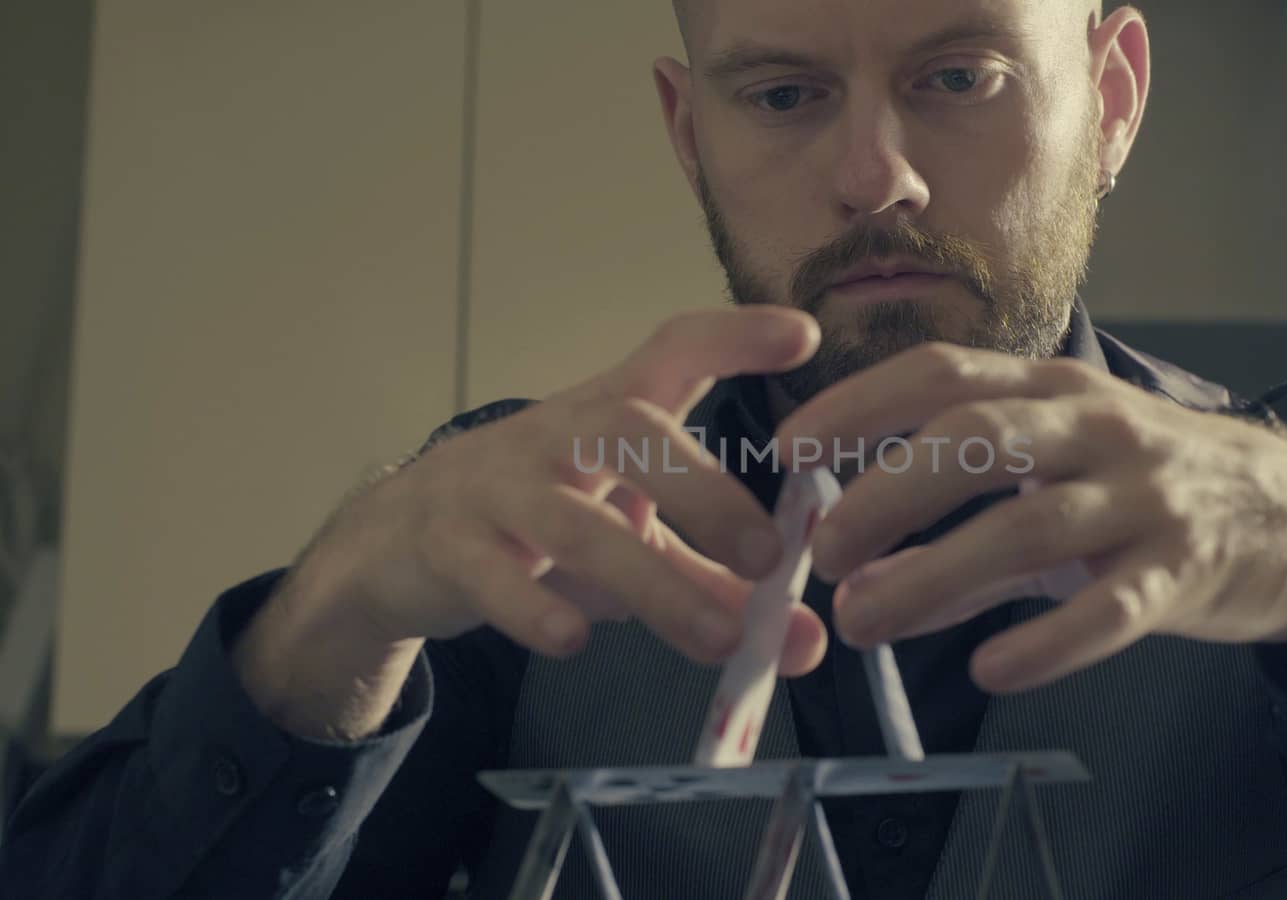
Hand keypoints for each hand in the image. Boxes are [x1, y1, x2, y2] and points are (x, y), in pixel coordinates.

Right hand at [291, 307, 828, 675]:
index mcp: (613, 413)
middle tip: (768, 559)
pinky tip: (574, 640)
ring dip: (653, 583)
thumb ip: (720, 585)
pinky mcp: (448, 546)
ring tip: (719, 641)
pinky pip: (492, 573)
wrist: (398, 542)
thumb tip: (808, 642)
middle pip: (630, 431)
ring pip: (574, 523)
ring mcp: (497, 487)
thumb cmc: (546, 525)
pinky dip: (534, 606)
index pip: (673, 350)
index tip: (803, 335)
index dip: (734, 338)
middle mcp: (558, 434)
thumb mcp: (636, 540)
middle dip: (705, 491)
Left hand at [776, 344, 1286, 698]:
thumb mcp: (1064, 478)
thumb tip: (866, 579)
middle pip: (976, 437)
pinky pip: (1110, 608)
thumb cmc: (1156, 487)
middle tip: (818, 551)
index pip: (942, 373)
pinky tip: (990, 671)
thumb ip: (966, 525)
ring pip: (1028, 526)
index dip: (858, 405)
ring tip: (864, 619)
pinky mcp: (1187, 570)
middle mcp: (1097, 427)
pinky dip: (1046, 641)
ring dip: (935, 575)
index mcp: (1056, 388)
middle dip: (885, 491)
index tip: (789, 450)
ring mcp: (1146, 496)